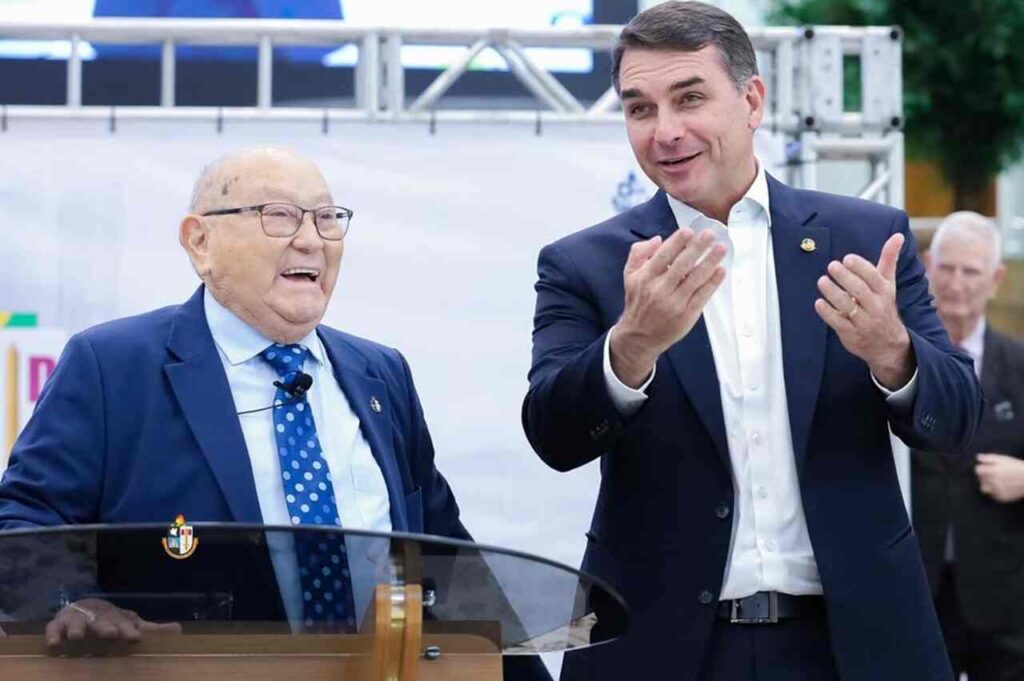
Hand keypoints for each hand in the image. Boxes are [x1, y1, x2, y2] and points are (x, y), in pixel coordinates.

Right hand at [45, 598, 181, 646]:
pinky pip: (54, 628)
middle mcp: (97, 617)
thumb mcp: (130, 624)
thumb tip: (179, 630)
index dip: (128, 630)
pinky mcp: (58, 624)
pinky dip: (53, 634)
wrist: (83, 606)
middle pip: (102, 622)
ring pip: (77, 622)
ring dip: (77, 628)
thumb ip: (152, 629)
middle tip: (110, 634)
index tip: (134, 637)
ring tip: (76, 636)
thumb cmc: (111, 620)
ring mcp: (77, 619)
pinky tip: (54, 643)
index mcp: (116, 618)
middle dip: (106, 627)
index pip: (124, 624)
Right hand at [610, 228, 727, 387]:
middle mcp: (660, 290)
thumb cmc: (638, 302)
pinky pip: (702, 295)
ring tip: (721, 248)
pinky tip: (721, 270)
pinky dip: (713, 282)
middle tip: (710, 234)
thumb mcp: (630, 276)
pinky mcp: (687, 315)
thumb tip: (658, 239)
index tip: (689, 231)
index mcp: (645, 278)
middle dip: (697, 248)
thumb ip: (638, 253)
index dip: (677, 243)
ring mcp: (675, 303)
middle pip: (682, 265)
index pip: (663, 256)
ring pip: (695, 279)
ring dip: (710, 262)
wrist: (639, 337)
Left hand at [815, 233, 914, 389]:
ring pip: (848, 306)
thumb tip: (898, 235)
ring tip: (822, 280)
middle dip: (845, 277)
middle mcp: (876, 307)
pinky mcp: (851, 334)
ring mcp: (863, 322)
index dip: (861, 268)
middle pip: (860, 291)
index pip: (874, 278)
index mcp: (885, 292)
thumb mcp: (888, 284)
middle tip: (832, 266)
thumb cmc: (884, 306)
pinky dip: (828, 313)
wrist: (888, 344)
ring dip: (833, 293)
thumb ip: (889, 260)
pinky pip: (838, 323)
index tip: (847, 258)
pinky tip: (819, 303)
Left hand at [975, 453, 1023, 502]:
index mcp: (993, 471)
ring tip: (996, 481)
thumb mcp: (1003, 459)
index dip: (982, 468)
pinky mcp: (1002, 497)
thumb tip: (978, 457)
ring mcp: (998, 491)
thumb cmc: (1016, 467)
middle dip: (985, 476)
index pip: (978, 470)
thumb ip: (988, 458)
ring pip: (984, 488)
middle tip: (994, 474)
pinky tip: (1003, 487)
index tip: (987, 468)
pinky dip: (995, 491)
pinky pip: (993, 495)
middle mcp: (994, 481)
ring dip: (988, 485)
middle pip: (980, 479)